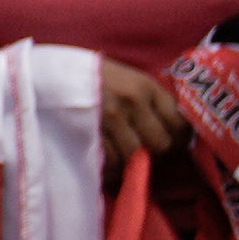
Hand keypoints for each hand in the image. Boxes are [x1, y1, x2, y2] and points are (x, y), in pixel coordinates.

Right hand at [94, 57, 189, 174]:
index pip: (178, 121)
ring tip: (131, 159)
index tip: (177, 142)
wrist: (56, 73)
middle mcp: (133, 102)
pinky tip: (113, 162)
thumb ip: (152, 100)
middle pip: (161, 143)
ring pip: (136, 155)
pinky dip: (114, 166)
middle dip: (159, 151)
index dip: (182, 138)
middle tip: (153, 152)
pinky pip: (112, 160)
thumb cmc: (97, 76)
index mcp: (146, 87)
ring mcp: (111, 119)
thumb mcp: (131, 79)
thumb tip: (175, 127)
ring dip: (134, 161)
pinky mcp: (92, 132)